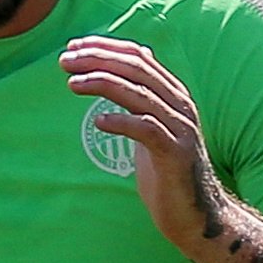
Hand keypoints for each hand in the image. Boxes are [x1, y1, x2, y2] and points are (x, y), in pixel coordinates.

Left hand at [60, 36, 227, 262]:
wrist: (196, 215)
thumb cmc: (167, 173)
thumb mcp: (152, 129)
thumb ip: (141, 100)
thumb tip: (127, 70)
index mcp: (173, 94)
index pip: (139, 57)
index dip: (105, 47)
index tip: (73, 47)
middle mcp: (180, 105)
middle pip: (137, 69)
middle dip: (98, 60)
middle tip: (66, 60)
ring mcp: (180, 128)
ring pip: (140, 94)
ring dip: (103, 84)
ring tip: (73, 83)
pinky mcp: (176, 154)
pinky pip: (147, 130)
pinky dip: (122, 122)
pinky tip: (99, 122)